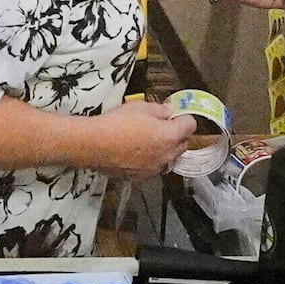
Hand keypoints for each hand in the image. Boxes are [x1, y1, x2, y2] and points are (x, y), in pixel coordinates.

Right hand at [86, 101, 202, 178]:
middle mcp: (166, 155)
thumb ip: (160, 109)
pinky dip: (149, 161)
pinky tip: (136, 152)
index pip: (191, 125)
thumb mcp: (140, 107)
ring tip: (147, 140)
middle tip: (162, 125)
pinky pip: (152, 167)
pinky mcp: (140, 177)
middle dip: (176, 134)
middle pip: (183, 144)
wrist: (93, 145)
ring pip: (168, 158)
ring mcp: (154, 168)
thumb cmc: (116, 124)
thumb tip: (168, 111)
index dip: (184, 117)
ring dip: (164, 149)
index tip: (176, 114)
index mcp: (170, 136)